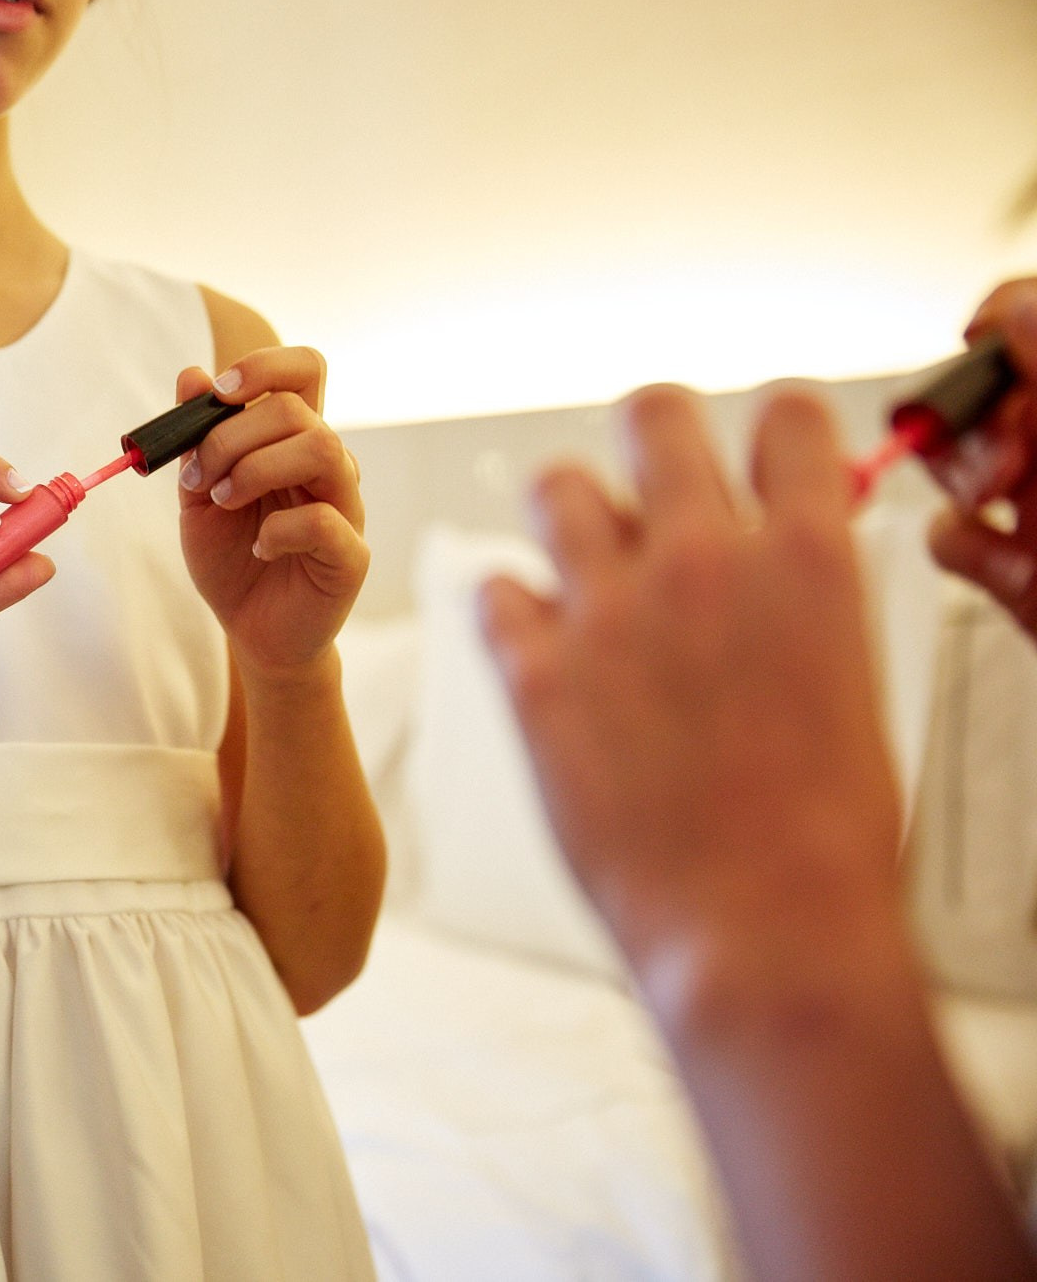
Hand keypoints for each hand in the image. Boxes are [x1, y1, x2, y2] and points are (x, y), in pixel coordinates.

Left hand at [176, 348, 368, 674]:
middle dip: (231, 436)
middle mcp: (327, 464)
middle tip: (200, 479)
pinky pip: (324, 520)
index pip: (304, 370)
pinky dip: (278, 529)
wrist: (253, 631)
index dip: (264, 366)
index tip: (218, 393)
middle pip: (297, 409)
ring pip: (322, 449)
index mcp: (292, 440)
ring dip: (256, 469)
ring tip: (225, 502)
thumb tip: (191, 375)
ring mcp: (345, 506)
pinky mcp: (350, 554)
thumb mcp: (199, 495)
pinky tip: (260, 548)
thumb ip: (196, 440)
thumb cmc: (233, 558)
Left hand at [478, 387, 904, 971]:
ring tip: (591, 573)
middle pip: (653, 412)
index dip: (768, 430)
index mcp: (806, 561)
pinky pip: (493, 589)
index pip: (784, 415)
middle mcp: (702, 563)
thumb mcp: (849, 681)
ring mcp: (609, 613)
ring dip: (572, 518)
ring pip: (556, 485)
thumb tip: (776, 548)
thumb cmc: (821, 835)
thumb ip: (802, 596)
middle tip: (652, 486)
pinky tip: (543, 648)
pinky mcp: (534, 675)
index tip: (754, 458)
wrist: (763, 929)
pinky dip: (514, 612)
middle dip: (653, 436)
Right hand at [922, 280, 1036, 638]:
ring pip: (961, 463)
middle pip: (985, 392)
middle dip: (973, 416)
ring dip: (958, 477)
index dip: (1000, 323)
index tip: (979, 345)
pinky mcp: (1022, 573)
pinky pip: (955, 537)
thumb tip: (1022, 308)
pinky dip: (960, 544)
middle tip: (1000, 455)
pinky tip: (998, 558)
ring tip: (990, 501)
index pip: (1029, 317)